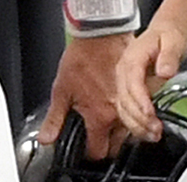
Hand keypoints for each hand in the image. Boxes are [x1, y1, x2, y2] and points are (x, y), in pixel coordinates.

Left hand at [42, 33, 130, 159]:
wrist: (101, 34)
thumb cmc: (82, 57)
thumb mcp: (61, 90)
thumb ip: (54, 119)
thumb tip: (47, 138)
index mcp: (100, 117)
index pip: (98, 151)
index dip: (90, 153)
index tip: (85, 147)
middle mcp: (118, 113)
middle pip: (118, 145)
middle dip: (107, 144)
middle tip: (95, 135)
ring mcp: (131, 102)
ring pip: (130, 131)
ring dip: (120, 131)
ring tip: (108, 121)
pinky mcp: (139, 89)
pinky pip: (137, 111)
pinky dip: (130, 114)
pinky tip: (120, 106)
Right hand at [113, 18, 186, 141]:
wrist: (168, 30)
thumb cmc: (170, 34)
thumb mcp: (174, 40)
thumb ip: (169, 55)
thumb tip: (164, 72)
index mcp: (132, 58)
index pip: (132, 82)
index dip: (140, 100)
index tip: (150, 113)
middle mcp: (124, 71)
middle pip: (125, 99)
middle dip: (139, 118)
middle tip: (156, 129)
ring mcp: (125, 81)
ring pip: (124, 108)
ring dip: (137, 125)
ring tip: (154, 135)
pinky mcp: (129, 90)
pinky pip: (127, 110)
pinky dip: (136, 123)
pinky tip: (147, 132)